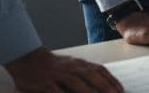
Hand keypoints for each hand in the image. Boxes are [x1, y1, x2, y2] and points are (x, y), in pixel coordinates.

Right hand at [4, 46, 122, 92]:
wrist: (28, 58)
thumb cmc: (53, 65)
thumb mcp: (71, 65)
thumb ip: (85, 73)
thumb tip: (103, 83)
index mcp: (79, 63)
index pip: (99, 71)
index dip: (111, 80)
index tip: (121, 90)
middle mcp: (70, 68)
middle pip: (91, 76)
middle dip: (105, 87)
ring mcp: (57, 75)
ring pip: (76, 82)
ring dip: (89, 91)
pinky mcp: (44, 84)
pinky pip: (56, 91)